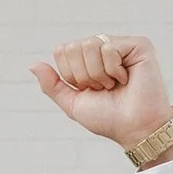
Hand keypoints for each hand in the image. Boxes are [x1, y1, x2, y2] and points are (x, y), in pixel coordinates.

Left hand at [30, 33, 172, 153]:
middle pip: (73, 47)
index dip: (70, 75)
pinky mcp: (139, 44)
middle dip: (83, 75)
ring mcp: (121, 44)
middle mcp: (104, 47)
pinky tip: (126, 79)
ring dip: (98, 74)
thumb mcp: (73, 103)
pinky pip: (108, 48)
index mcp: (89, 58)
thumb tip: (33, 64)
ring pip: (89, 45)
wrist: (134, 129)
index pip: (62, 51)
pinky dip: (113, 70)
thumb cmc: (108, 118)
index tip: (89, 90)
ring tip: (114, 84)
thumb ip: (52, 85)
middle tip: (103, 88)